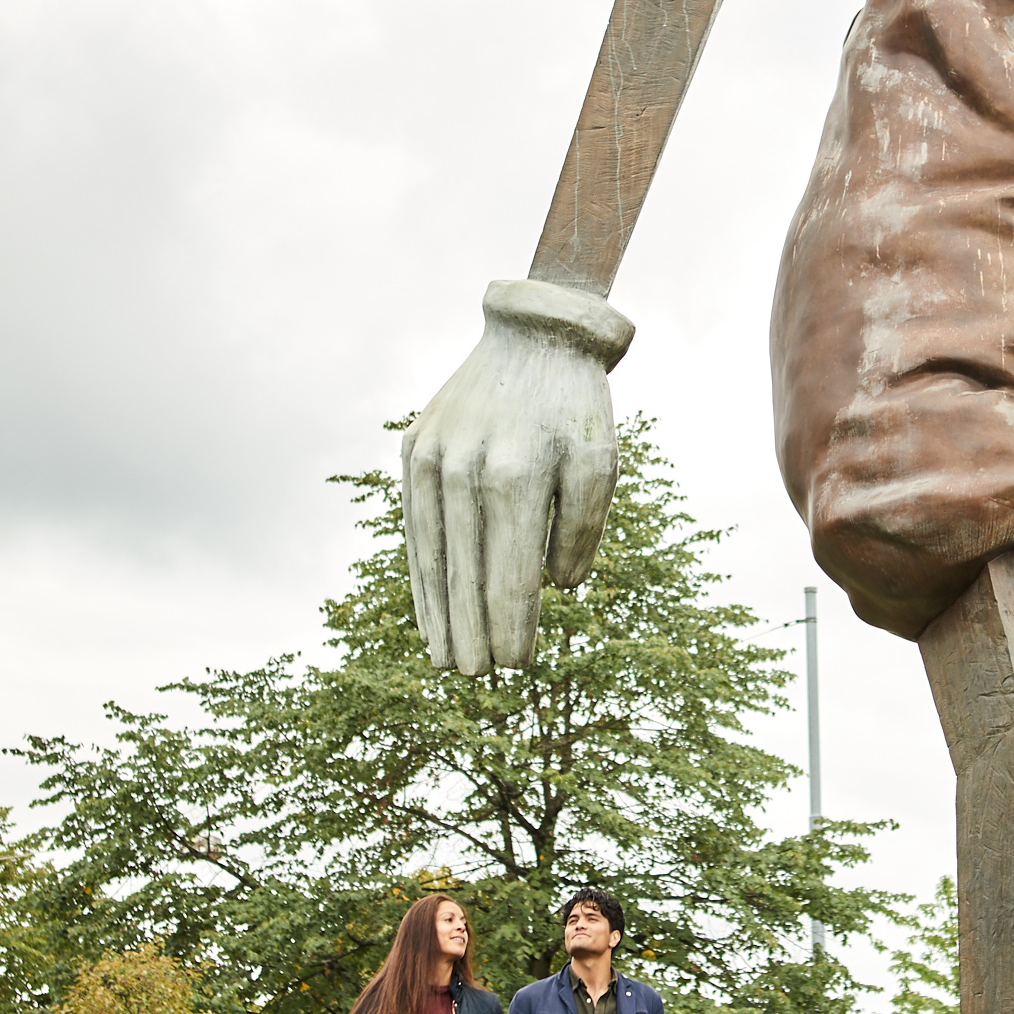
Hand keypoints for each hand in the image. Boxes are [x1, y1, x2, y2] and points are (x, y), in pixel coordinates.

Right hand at [402, 280, 634, 674]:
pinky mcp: (413, 449)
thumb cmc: (577, 409)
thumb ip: (580, 532)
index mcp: (517, 477)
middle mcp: (465, 470)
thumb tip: (555, 589)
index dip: (511, 626)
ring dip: (439, 614)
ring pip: (432, 555)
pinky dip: (421, 571)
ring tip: (445, 660)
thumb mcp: (599, 465)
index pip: (509, 574)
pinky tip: (428, 607)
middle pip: (466, 573)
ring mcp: (432, 458)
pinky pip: (414, 524)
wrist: (536, 333)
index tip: (516, 667)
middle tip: (477, 679)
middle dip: (472, 633)